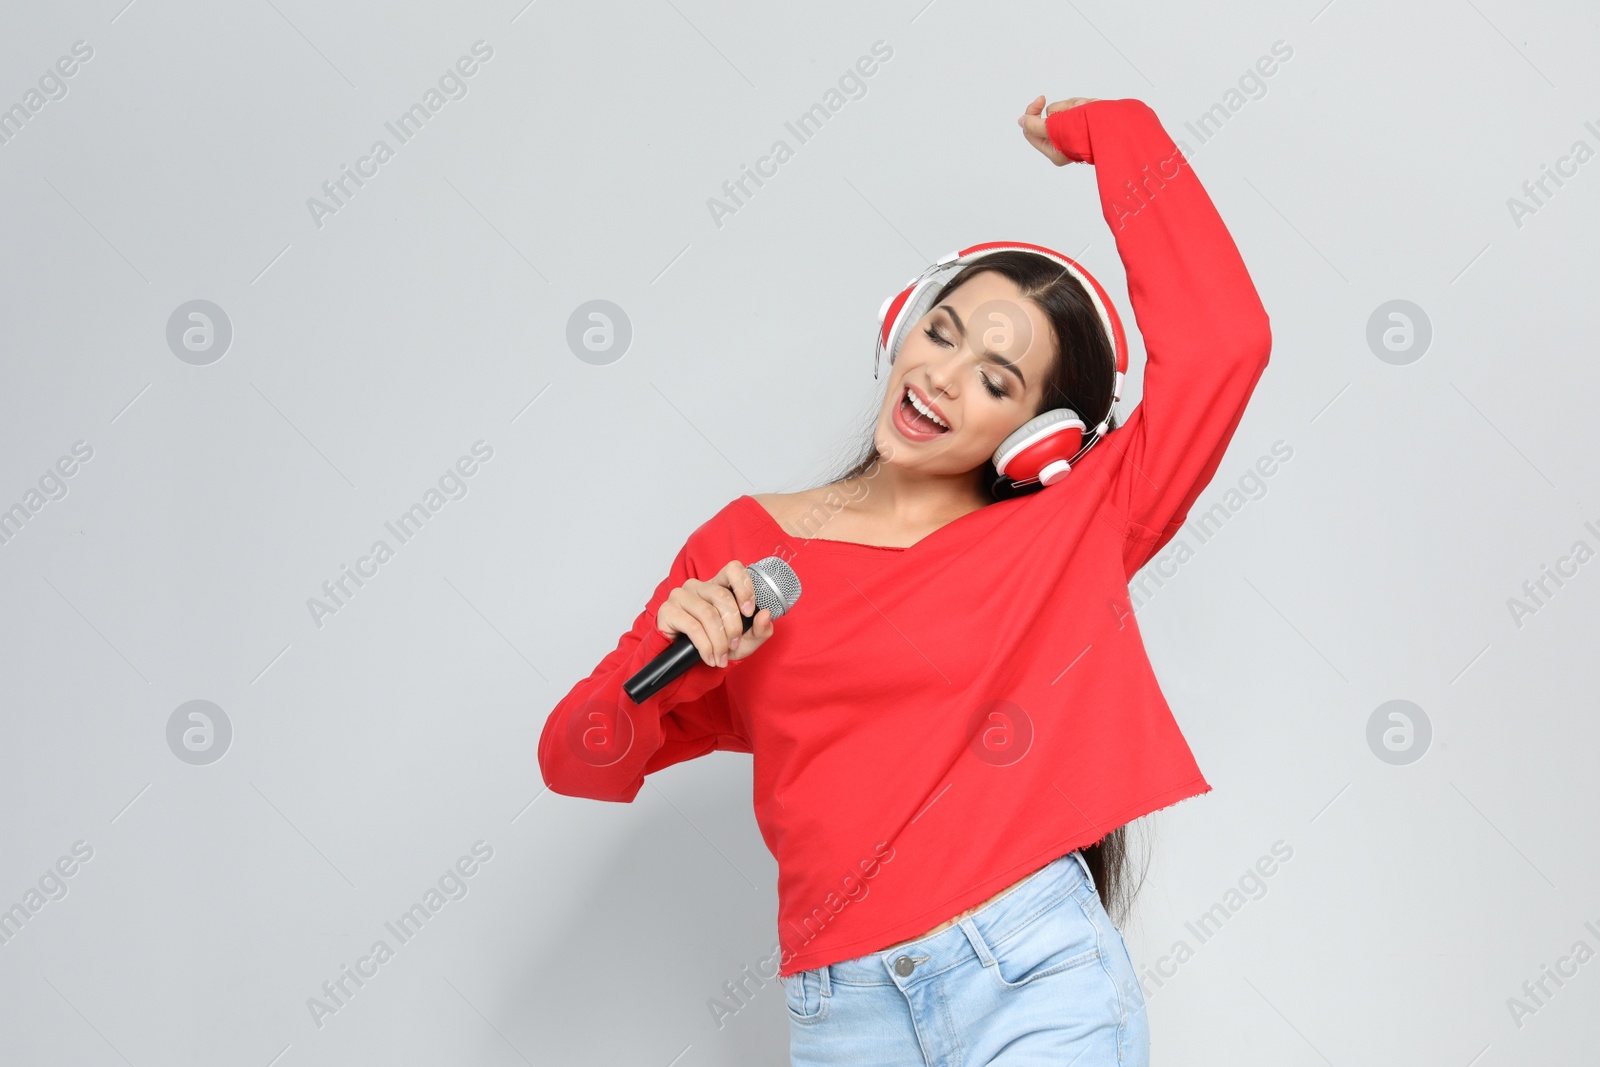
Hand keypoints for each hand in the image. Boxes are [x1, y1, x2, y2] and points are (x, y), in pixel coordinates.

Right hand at [656, 560, 776, 667]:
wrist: (688, 663)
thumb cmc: (716, 645)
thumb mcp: (744, 641)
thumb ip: (760, 630)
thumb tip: (765, 615)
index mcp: (719, 586)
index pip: (733, 569)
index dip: (744, 586)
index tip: (750, 611)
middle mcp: (699, 586)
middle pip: (723, 597)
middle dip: (733, 626)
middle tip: (734, 645)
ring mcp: (681, 596)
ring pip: (708, 613)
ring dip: (719, 640)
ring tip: (721, 656)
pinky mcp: (668, 610)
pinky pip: (693, 627)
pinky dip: (705, 646)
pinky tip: (710, 657)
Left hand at [1018, 95, 1097, 165]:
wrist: (1124, 127)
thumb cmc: (1094, 131)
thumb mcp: (1059, 128)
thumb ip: (1036, 126)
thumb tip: (1022, 121)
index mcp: (1054, 151)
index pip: (1031, 129)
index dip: (1033, 112)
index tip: (1041, 99)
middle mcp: (1063, 143)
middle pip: (1050, 116)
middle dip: (1063, 108)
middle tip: (1076, 108)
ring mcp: (1075, 133)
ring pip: (1064, 109)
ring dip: (1077, 105)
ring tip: (1089, 109)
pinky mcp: (1086, 123)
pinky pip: (1077, 108)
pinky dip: (1086, 105)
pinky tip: (1094, 107)